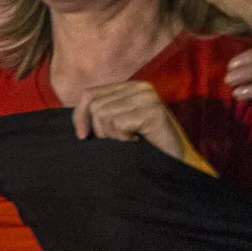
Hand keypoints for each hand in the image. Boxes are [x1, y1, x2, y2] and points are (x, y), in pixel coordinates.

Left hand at [71, 80, 187, 160]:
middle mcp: (140, 86)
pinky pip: (118, 123)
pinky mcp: (154, 110)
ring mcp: (148, 97)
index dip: (79, 116)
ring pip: (103, 115)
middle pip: (94, 106)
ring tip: (130, 140)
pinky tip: (138, 142)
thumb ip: (100, 114)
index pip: (89, 94)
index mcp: (129, 87)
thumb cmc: (143, 147)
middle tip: (119, 140)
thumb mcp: (117, 126)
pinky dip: (122, 138)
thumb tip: (76, 118)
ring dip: (112, 135)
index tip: (82, 136)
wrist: (175, 164)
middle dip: (100, 130)